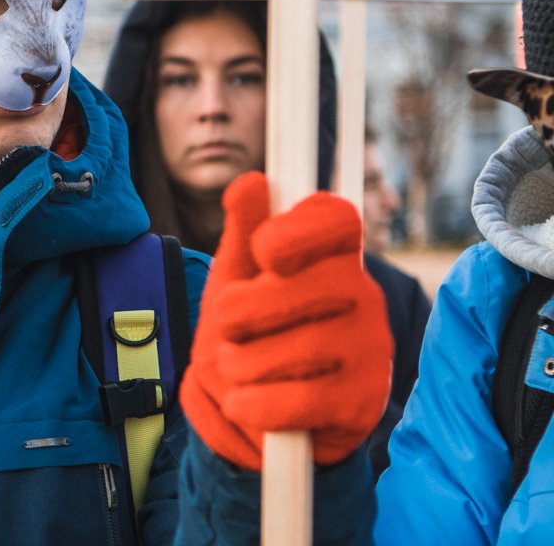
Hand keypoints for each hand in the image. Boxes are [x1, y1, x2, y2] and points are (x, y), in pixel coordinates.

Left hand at [179, 172, 392, 469]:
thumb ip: (244, 231)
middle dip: (246, 309)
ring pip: (300, 349)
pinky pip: (302, 400)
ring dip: (243, 364)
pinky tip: (244, 403)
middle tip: (226, 325)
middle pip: (309, 286)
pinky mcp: (364, 402)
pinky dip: (256, 405)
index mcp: (333, 254)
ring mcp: (371, 348)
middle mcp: (363, 295)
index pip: (337, 219)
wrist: (262, 414)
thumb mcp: (238, 277)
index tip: (263, 252)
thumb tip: (250, 182)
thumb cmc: (253, 330)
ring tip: (235, 368)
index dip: (298, 230)